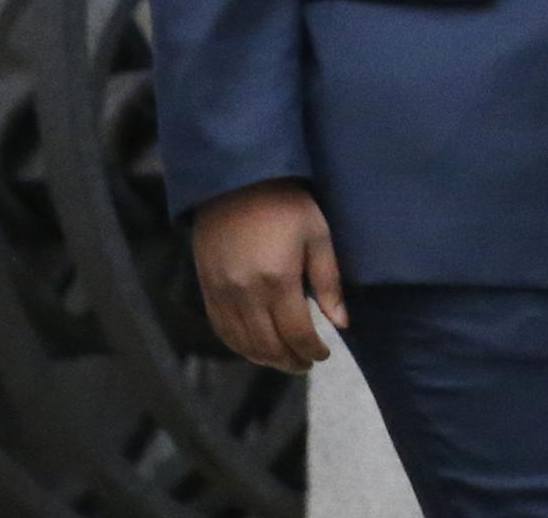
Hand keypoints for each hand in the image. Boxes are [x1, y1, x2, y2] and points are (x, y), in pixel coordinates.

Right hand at [190, 177, 348, 372]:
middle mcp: (246, 294)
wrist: (237, 183)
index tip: (324, 354)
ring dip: (265, 358)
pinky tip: (254, 348)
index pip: (297, 333)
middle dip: (290, 360)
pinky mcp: (206, 289)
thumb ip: (328, 282)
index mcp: (278, 281)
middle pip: (268, 345)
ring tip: (285, 360)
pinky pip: (221, 329)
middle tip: (307, 363)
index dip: (312, 350)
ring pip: (242, 343)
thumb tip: (341, 323)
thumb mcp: (318, 236)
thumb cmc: (286, 206)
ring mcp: (222, 294)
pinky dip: (238, 346)